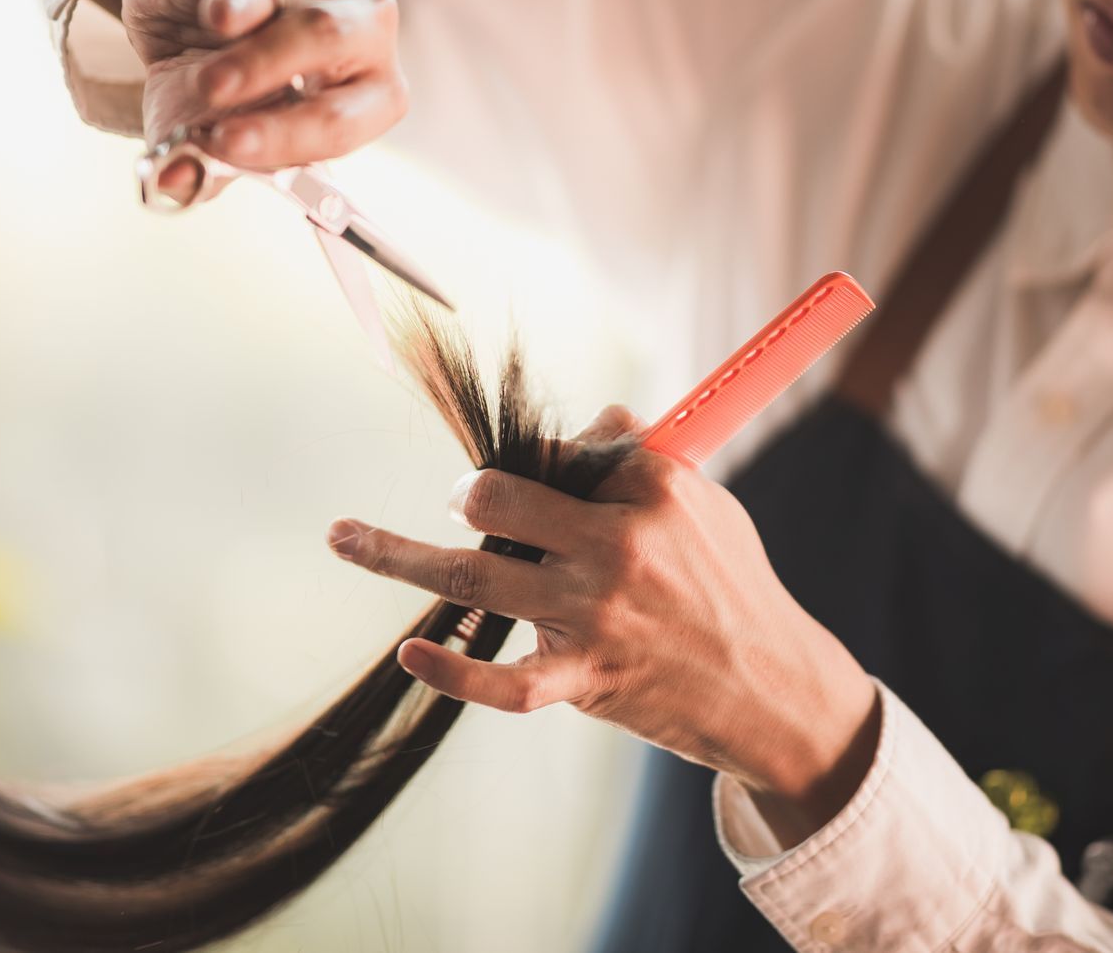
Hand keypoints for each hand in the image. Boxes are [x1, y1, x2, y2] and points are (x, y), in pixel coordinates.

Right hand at [112, 0, 408, 201]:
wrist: (180, 39)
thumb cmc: (215, 104)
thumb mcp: (205, 141)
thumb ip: (199, 166)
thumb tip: (174, 179)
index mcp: (364, 98)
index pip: (340, 122)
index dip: (285, 135)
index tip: (224, 143)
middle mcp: (357, 34)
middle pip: (331, 38)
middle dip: (269, 64)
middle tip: (211, 87)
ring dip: (245, 9)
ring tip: (212, 25)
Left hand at [324, 406, 883, 846]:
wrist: (771, 690)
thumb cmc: (731, 583)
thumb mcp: (702, 500)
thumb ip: (638, 456)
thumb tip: (582, 422)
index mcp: (649, 489)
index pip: (557, 451)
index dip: (533, 459)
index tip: (529, 473)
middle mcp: (615, 547)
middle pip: (501, 498)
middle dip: (462, 491)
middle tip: (455, 500)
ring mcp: (594, 616)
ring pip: (476, 579)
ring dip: (396, 555)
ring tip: (342, 537)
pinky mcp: (585, 679)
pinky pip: (505, 684)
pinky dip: (453, 672)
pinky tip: (412, 654)